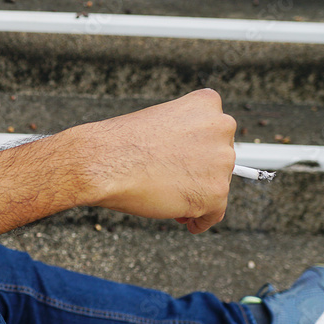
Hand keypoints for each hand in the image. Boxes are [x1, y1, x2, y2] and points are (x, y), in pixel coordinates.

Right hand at [80, 89, 236, 233]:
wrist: (101, 162)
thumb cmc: (119, 143)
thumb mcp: (157, 121)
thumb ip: (183, 134)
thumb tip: (193, 160)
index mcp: (206, 104)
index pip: (215, 131)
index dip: (198, 148)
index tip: (185, 159)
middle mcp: (221, 128)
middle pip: (219, 159)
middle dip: (198, 172)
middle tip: (171, 179)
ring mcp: (221, 161)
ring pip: (216, 186)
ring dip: (196, 194)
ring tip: (167, 196)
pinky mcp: (215, 192)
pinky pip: (214, 213)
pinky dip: (199, 219)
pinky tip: (184, 218)